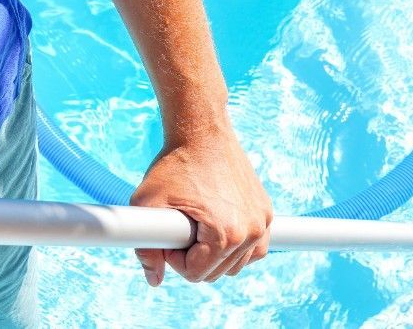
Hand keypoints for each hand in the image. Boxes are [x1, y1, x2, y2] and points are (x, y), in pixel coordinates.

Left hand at [130, 114, 272, 285]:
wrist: (202, 132)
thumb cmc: (174, 164)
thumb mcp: (147, 202)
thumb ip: (145, 248)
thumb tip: (154, 281)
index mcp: (226, 234)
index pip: (196, 274)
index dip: (174, 257)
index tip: (169, 230)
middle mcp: (251, 231)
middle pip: (216, 273)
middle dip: (193, 256)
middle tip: (181, 224)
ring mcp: (263, 222)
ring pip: (235, 265)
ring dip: (214, 253)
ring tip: (197, 223)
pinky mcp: (266, 212)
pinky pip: (253, 249)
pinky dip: (236, 248)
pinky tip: (217, 228)